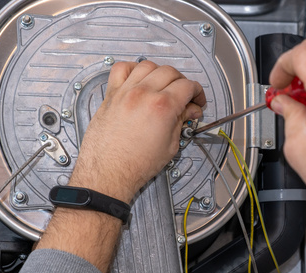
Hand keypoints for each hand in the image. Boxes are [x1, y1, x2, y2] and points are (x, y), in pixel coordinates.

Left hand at [68, 61, 205, 202]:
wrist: (109, 172)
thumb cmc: (134, 165)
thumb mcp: (170, 145)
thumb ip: (181, 121)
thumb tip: (190, 111)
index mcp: (162, 106)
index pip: (188, 86)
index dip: (197, 92)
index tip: (197, 100)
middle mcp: (143, 94)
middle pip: (170, 72)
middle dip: (182, 83)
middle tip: (184, 96)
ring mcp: (125, 92)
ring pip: (147, 66)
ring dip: (159, 73)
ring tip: (163, 86)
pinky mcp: (111, 95)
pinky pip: (121, 68)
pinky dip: (132, 68)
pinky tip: (138, 78)